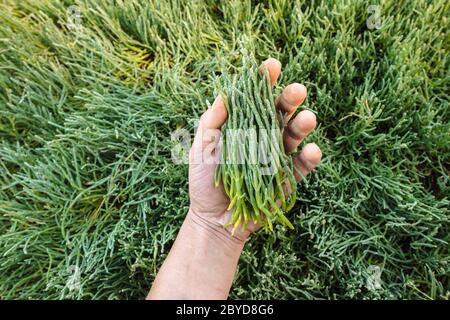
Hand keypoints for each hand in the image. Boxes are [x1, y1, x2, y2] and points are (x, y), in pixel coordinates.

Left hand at [188, 58, 321, 240]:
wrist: (214, 219)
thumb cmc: (204, 180)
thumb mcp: (200, 149)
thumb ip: (211, 123)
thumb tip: (224, 94)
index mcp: (243, 125)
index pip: (255, 98)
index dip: (264, 81)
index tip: (271, 67)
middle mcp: (263, 136)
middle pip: (280, 112)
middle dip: (289, 98)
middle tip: (296, 89)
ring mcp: (277, 156)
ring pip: (294, 134)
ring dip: (302, 124)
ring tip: (307, 117)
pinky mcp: (288, 178)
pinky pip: (302, 165)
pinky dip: (309, 157)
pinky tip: (311, 149)